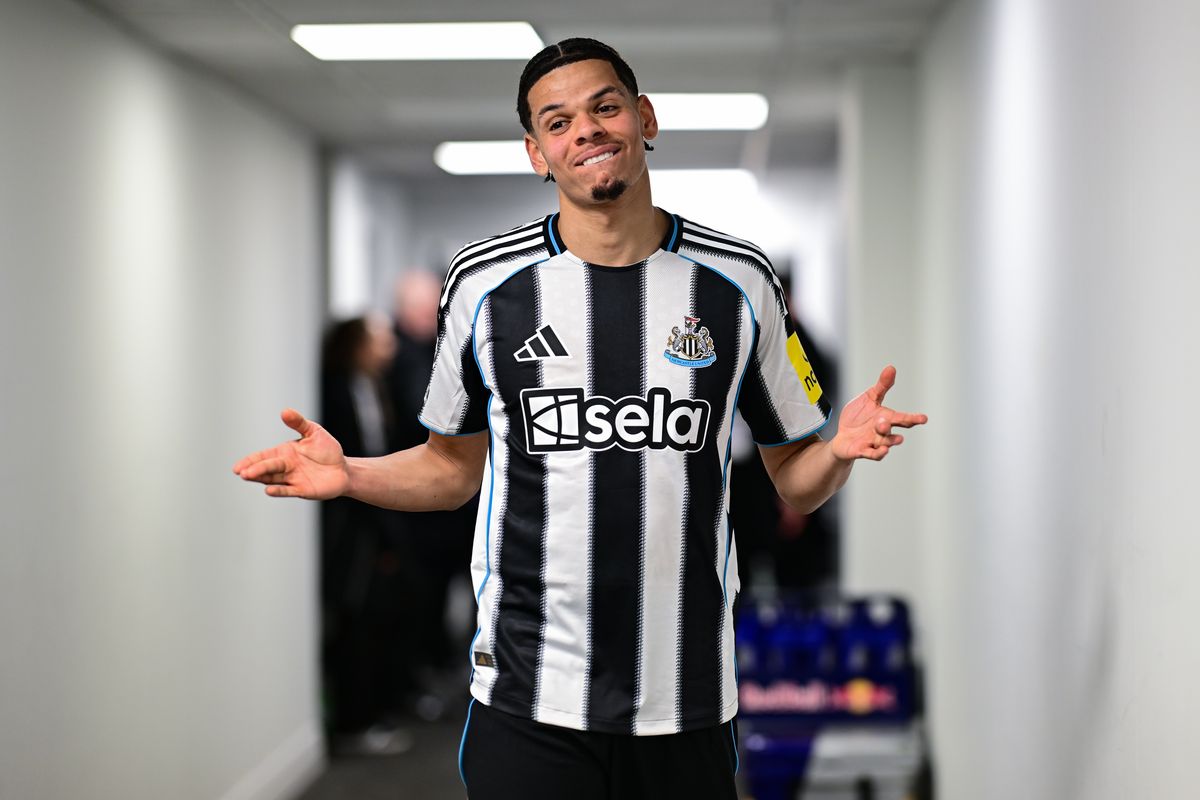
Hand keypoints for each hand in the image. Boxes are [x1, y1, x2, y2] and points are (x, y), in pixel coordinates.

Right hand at [232, 409, 349, 498]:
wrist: (344, 469)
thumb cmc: (327, 450)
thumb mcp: (314, 432)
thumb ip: (299, 423)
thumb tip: (285, 411)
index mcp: (284, 453)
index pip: (263, 457)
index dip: (250, 461)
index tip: (237, 467)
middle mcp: (285, 467)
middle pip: (267, 468)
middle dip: (254, 469)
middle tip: (242, 472)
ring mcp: (292, 479)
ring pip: (273, 479)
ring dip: (261, 478)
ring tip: (248, 476)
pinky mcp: (302, 490)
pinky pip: (288, 490)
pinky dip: (278, 491)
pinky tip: (268, 490)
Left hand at [830, 365, 927, 461]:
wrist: (842, 436)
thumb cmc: (858, 417)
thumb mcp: (869, 398)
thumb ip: (882, 386)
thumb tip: (891, 368)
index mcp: (887, 418)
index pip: (903, 418)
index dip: (914, 418)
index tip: (924, 418)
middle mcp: (883, 432)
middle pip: (895, 429)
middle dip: (899, 426)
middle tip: (890, 419)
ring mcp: (873, 442)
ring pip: (885, 442)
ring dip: (888, 439)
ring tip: (889, 435)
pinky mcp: (862, 451)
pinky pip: (872, 454)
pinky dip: (878, 453)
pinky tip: (883, 450)